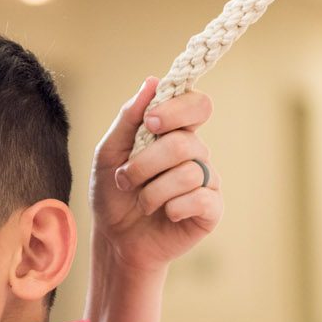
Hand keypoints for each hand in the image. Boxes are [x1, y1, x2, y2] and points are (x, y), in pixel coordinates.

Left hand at [89, 78, 222, 272]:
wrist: (116, 239)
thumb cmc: (113, 193)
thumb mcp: (109, 152)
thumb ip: (129, 118)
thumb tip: (152, 82)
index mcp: (174, 132)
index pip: (197, 104)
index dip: (177, 110)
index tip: (150, 123)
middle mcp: (195, 152)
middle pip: (185, 142)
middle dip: (146, 163)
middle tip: (126, 178)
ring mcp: (206, 180)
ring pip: (188, 172)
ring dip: (152, 191)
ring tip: (141, 202)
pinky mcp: (211, 209)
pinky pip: (200, 199)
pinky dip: (173, 207)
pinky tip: (165, 214)